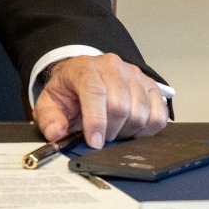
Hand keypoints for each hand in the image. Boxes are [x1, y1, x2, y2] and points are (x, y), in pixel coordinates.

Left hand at [33, 53, 167, 147]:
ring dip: (127, 131)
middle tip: (102, 137)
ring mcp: (135, 74)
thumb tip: (55, 133)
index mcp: (85, 68)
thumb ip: (49, 118)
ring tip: (114, 130)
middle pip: (120, 106)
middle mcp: (112, 66)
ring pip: (140, 112)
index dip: (96, 121)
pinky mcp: (152, 86)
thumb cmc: (70, 90)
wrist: (85, 75)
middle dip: (110, 130)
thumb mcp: (51, 101)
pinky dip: (147, 129)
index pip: (94, 92)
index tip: (94, 142)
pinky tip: (132, 128)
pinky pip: (159, 115)